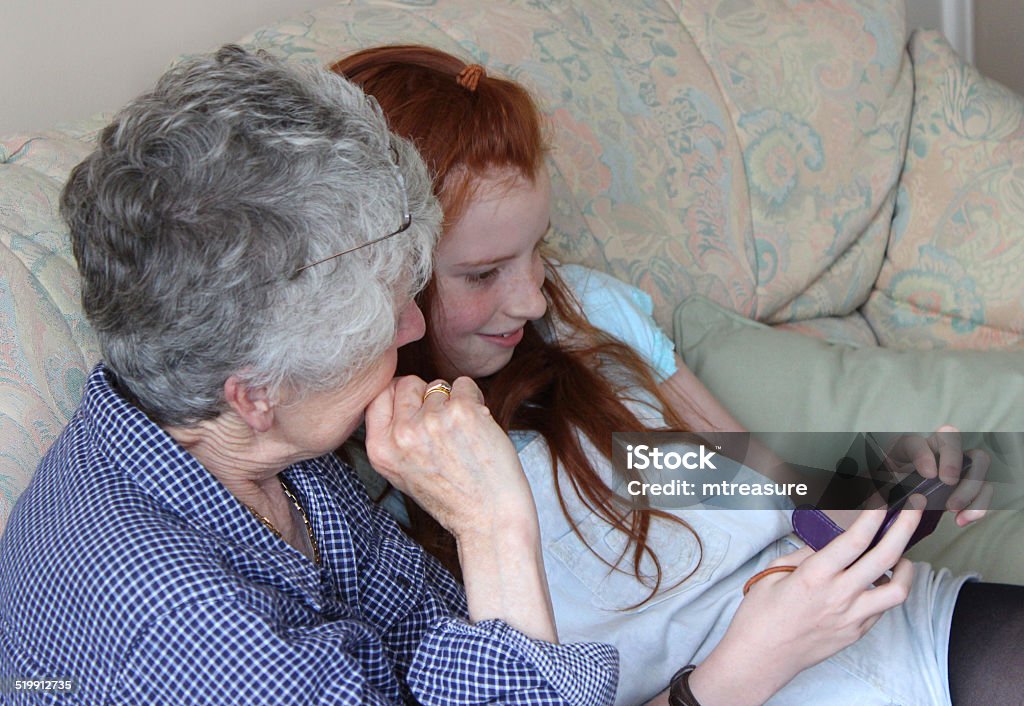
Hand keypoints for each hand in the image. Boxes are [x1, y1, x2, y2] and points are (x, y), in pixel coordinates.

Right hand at [365, 376, 556, 640]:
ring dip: (453, 401)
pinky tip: (478, 427)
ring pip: (439, 385)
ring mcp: (431, 421)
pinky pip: (465, 384)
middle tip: (443, 427)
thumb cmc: (452, 497)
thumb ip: (393, 435)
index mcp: (380, 449)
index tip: (416, 410)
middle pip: (407, 383)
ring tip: (462, 435)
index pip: (379, 394)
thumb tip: (396, 390)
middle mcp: (402, 434)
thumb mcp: (402, 472)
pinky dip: (475, 399)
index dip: (400, 396)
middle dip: (426, 396)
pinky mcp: (462, 412)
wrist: (490, 518)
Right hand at [687, 501, 923, 705]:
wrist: (759, 658)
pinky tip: (876, 582)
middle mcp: (839, 596)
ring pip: (897, 589)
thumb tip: (827, 542)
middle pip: (885, 558)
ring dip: (906, 567)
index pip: (854, 540)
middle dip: (904, 528)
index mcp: (815, 576)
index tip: (883, 499)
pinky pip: (882, 609)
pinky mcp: (856, 633)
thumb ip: (805, 556)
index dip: (873, 516)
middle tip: (913, 509)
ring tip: (902, 555)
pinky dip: (885, 590)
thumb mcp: (774, 574)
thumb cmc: (759, 615)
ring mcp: (852, 618)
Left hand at [880, 426, 990, 526]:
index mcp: (907, 449)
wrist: (897, 505)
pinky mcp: (969, 483)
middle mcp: (933, 450)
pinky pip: (984, 488)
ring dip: (970, 486)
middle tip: (947, 483)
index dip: (923, 455)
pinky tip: (962, 520)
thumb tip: (876, 497)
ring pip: (977, 462)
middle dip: (953, 460)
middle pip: (953, 439)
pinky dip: (979, 505)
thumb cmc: (885, 493)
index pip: (916, 442)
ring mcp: (955, 464)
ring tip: (954, 510)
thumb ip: (876, 488)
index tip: (928, 475)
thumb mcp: (876, 488)